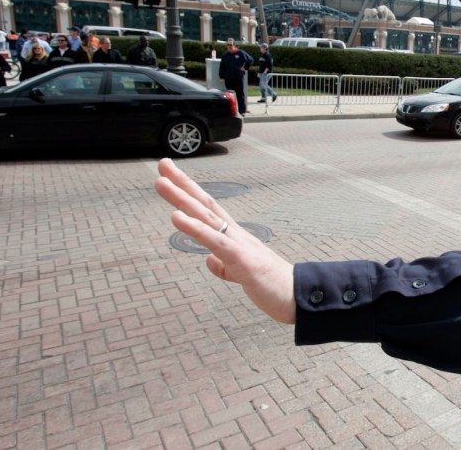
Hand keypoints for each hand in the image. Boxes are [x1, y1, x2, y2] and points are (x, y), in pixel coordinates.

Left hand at [154, 158, 296, 323]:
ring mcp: (238, 244)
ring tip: (161, 182)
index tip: (172, 176)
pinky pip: (214, 240)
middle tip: (163, 163)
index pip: (208, 210)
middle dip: (182, 184)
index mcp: (235, 237)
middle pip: (205, 204)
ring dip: (182, 199)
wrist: (298, 297)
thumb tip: (209, 259)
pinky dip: (194, 227)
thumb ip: (224, 266)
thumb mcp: (242, 275)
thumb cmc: (274, 285)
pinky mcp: (241, 259)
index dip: (190, 192)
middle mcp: (236, 234)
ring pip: (206, 217)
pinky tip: (176, 216)